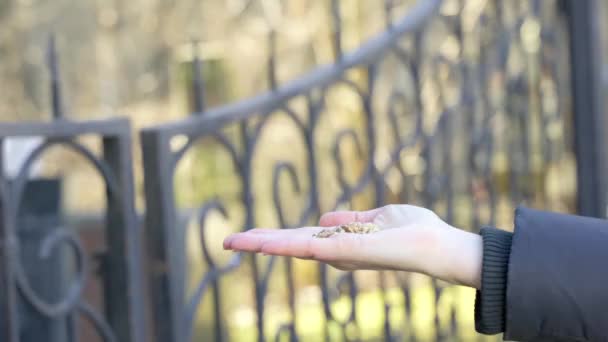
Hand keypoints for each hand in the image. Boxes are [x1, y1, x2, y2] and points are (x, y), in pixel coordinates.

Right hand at [223, 204, 481, 288]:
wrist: (440, 245)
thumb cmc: (416, 231)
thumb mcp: (379, 216)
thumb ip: (353, 219)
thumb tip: (325, 218)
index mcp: (342, 241)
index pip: (302, 238)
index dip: (276, 236)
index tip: (251, 234)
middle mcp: (337, 250)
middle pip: (291, 244)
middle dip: (260, 242)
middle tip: (228, 240)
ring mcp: (340, 253)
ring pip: (294, 247)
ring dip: (263, 243)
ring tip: (233, 241)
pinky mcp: (349, 252)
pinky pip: (313, 247)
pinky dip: (286, 245)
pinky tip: (264, 242)